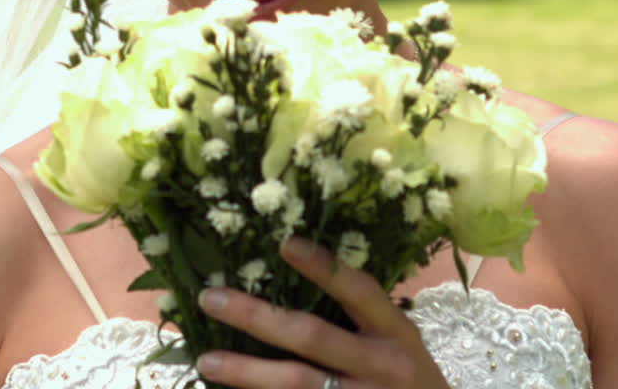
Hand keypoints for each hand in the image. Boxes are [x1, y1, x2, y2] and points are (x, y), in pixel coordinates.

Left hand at [193, 237, 450, 388]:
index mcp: (396, 333)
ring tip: (207, 359)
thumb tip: (291, 278)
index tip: (285, 243)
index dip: (323, 267)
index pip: (359, 291)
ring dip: (246, 372)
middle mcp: (380, 366)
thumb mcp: (401, 344)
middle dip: (257, 317)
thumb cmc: (411, 381)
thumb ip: (361, 319)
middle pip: (311, 337)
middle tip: (211, 299)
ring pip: (296, 383)